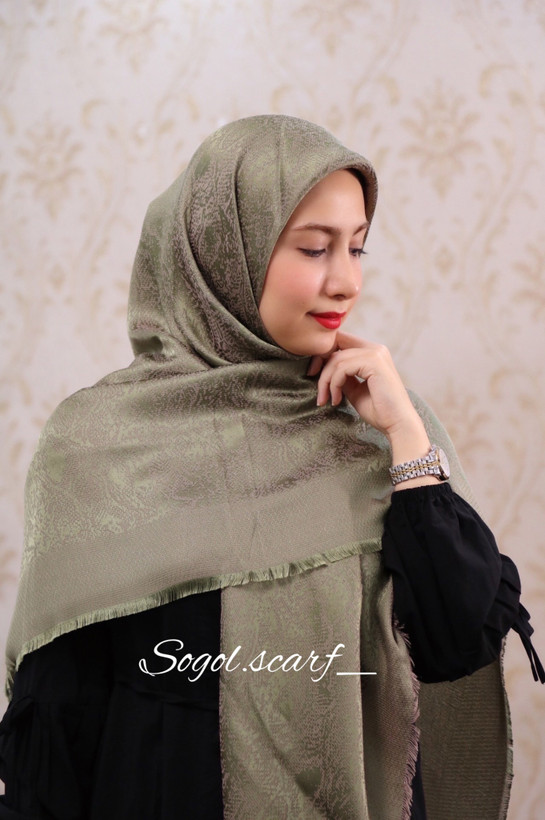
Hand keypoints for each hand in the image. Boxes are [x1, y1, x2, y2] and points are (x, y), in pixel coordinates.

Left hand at [307, 332, 433, 479]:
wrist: (398, 424)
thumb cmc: (378, 410)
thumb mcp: (353, 389)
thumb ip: (341, 375)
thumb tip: (322, 368)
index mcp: (372, 352)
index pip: (340, 340)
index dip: (322, 354)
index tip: (313, 374)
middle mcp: (375, 349)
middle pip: (336, 343)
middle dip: (319, 362)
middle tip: (316, 387)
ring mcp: (376, 354)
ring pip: (336, 359)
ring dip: (325, 381)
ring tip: (326, 400)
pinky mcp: (374, 363)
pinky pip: (342, 368)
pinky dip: (334, 385)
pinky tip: (337, 400)